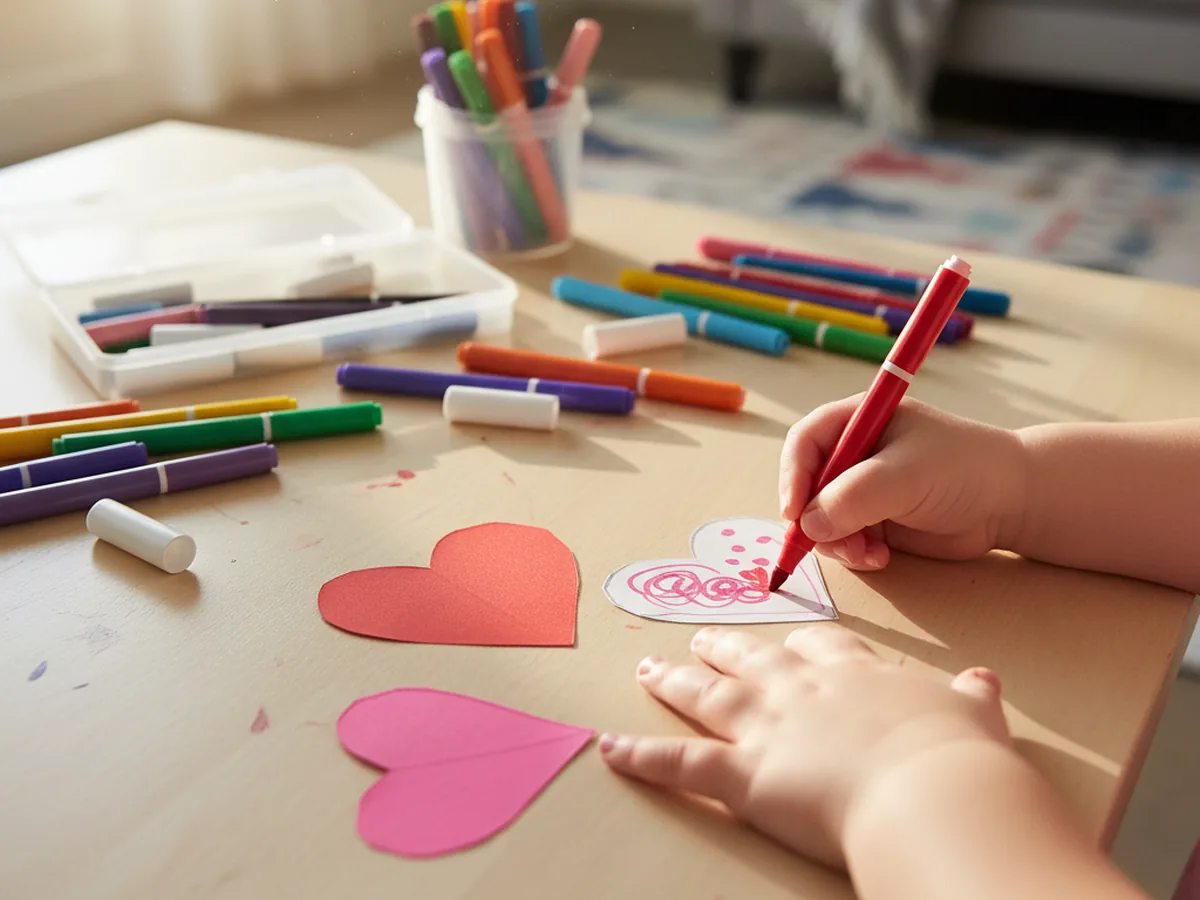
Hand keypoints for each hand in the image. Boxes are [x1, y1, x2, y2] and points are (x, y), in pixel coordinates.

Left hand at [600, 626, 1012, 868]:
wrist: (933, 787)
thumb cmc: (957, 757)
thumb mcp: (972, 718)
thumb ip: (968, 698)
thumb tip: (983, 681)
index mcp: (856, 674)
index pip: (819, 645)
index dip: (799, 643)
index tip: (789, 638)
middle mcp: (802, 689)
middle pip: (752, 658)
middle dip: (723, 648)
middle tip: (700, 639)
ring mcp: (767, 726)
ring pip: (708, 695)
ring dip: (673, 683)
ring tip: (648, 670)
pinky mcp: (742, 772)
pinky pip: (680, 764)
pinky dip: (641, 758)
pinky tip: (610, 750)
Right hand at [779, 397, 1025, 569]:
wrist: (1011, 502)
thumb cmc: (965, 468)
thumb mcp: (907, 475)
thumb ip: (855, 496)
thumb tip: (808, 524)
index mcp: (858, 420)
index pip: (805, 442)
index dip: (793, 475)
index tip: (794, 512)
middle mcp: (855, 453)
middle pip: (806, 484)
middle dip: (812, 517)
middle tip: (825, 543)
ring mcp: (863, 489)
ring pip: (821, 519)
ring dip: (836, 542)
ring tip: (865, 553)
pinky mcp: (874, 520)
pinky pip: (844, 540)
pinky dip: (854, 553)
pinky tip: (880, 558)